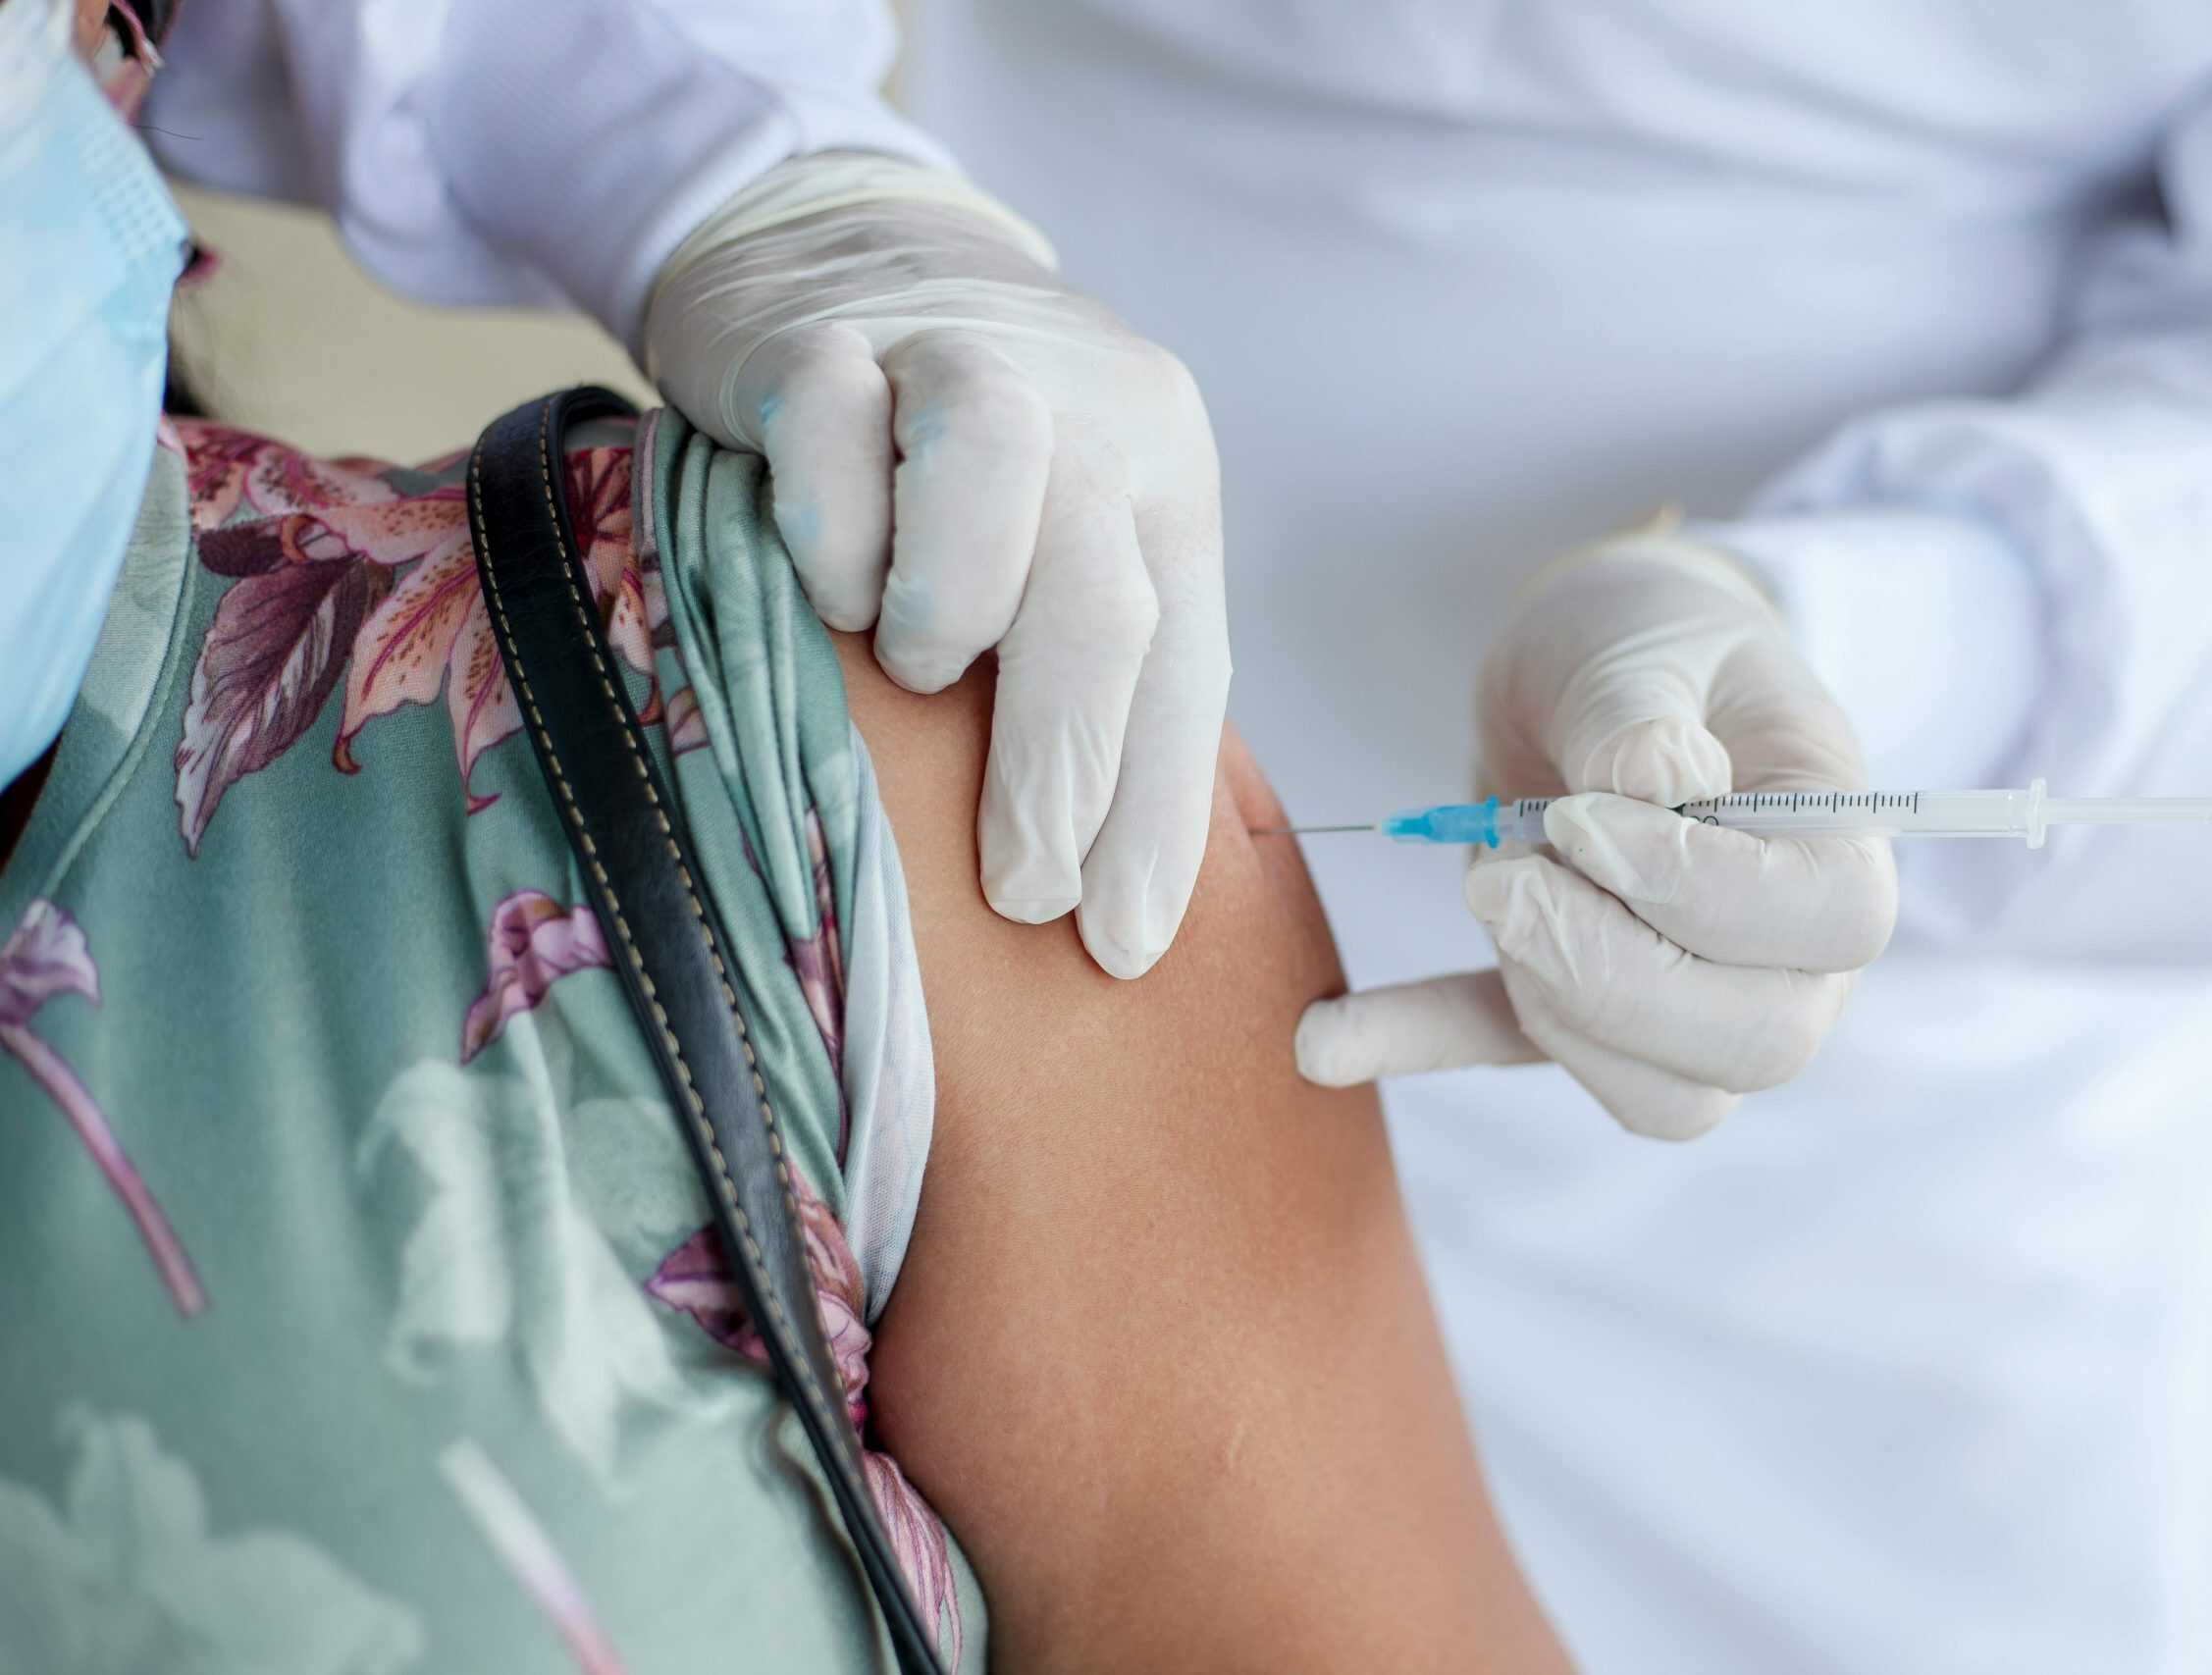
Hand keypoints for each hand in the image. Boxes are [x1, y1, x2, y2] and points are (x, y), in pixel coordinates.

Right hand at [642, 153, 1227, 979]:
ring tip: (915, 672)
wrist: (842, 244)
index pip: (1186, 666)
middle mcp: (1090, 409)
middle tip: (1022, 892)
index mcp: (1165, 476)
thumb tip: (1101, 891)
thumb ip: (1093, 664)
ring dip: (951, 615)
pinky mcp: (822, 337)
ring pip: (989, 482)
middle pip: (1101, 602)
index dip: (1159, 817)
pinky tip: (824, 579)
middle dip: (1066, 774)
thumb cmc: (958, 460)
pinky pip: (832, 438)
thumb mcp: (1063, 537)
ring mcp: (957, 355)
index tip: (1126, 946)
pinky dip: (831, 534)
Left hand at [1295, 527, 1897, 1137]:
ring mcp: (1696, 1003)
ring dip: (1547, 1007)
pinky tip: (1324, 1040)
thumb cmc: (1650, 642)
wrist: (1602, 668)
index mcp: (1835, 842)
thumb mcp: (1641, 641)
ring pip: (1661, 1095)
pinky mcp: (1583, 1012)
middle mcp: (1790, 954)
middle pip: (1754, 1043)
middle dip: (1609, 972)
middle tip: (1502, 875)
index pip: (1833, 923)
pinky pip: (1515, 1058)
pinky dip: (1421, 1045)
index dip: (1706, 891)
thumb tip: (1653, 787)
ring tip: (1485, 880)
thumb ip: (1642, 714)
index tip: (1583, 818)